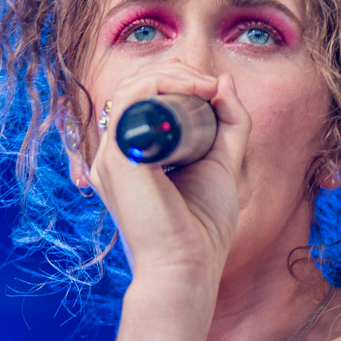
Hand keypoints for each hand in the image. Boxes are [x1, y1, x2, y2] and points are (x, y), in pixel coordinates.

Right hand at [83, 62, 249, 288]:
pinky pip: (130, 101)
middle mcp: (114, 154)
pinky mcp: (116, 159)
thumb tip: (223, 81)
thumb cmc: (203, 228)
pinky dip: (161, 85)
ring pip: (131, 88)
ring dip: (171, 76)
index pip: (143, 99)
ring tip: (205, 88)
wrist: (189, 267)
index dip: (178, 81)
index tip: (215, 90)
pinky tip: (192, 91)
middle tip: (212, 86)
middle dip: (177, 74)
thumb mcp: (224, 163)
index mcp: (132, 156)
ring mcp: (110, 156)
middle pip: (135, 88)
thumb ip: (230, 123)